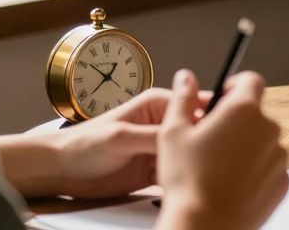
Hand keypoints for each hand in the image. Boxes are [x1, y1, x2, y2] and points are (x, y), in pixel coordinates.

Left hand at [51, 87, 205, 198]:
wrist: (62, 170)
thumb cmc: (83, 143)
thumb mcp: (121, 136)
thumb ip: (152, 136)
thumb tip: (182, 137)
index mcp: (157, 104)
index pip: (194, 105)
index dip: (213, 116)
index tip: (226, 129)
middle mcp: (162, 125)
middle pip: (196, 132)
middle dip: (207, 143)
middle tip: (217, 156)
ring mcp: (159, 148)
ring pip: (189, 154)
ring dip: (196, 163)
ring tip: (205, 172)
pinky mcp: (155, 170)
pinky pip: (177, 174)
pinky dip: (183, 179)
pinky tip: (187, 184)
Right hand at [156, 69, 288, 229]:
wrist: (205, 225)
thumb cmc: (188, 181)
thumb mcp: (173, 133)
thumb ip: (183, 98)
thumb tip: (186, 78)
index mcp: (244, 110)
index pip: (251, 80)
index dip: (235, 86)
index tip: (223, 98)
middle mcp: (268, 128)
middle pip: (256, 113)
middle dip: (237, 121)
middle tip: (212, 140)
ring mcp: (279, 156)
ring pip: (264, 141)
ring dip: (247, 146)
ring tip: (219, 167)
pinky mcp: (284, 181)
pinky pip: (270, 166)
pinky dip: (256, 170)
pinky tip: (232, 183)